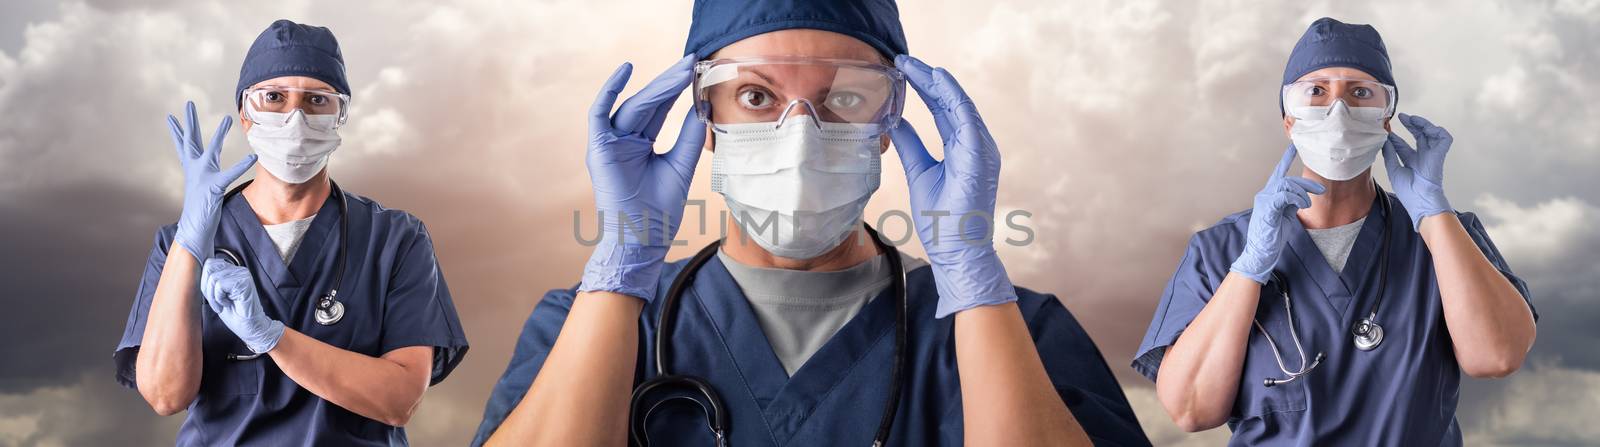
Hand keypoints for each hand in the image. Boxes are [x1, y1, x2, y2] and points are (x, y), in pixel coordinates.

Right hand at [169, 101, 256, 263]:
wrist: (194, 229)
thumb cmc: (201, 210)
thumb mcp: (206, 189)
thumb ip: (209, 178)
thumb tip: (210, 176)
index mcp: (193, 169)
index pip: (185, 146)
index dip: (179, 131)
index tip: (171, 117)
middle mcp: (195, 170)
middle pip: (191, 141)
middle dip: (190, 121)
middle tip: (188, 102)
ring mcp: (203, 178)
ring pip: (211, 151)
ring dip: (220, 135)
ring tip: (228, 119)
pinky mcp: (213, 188)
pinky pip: (230, 175)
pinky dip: (241, 165)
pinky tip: (253, 157)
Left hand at [200, 257, 283, 353]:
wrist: (250, 327)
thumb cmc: (234, 314)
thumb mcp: (216, 295)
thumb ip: (209, 281)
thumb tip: (195, 271)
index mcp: (232, 270)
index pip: (209, 263)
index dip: (205, 281)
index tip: (213, 296)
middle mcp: (239, 269)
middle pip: (209, 268)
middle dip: (207, 288)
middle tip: (216, 302)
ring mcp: (243, 275)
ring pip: (213, 278)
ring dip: (214, 296)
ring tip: (223, 305)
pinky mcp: (245, 282)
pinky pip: (220, 285)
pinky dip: (219, 298)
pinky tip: (228, 304)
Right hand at [580, 55, 707, 299]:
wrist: (643, 240)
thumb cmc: (658, 213)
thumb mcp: (681, 168)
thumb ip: (690, 139)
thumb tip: (702, 109)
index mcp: (642, 146)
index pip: (660, 110)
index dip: (677, 90)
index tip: (696, 70)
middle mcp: (624, 141)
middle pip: (648, 104)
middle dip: (670, 83)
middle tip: (691, 62)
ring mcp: (610, 145)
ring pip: (633, 106)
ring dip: (657, 88)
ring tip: (681, 71)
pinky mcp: (599, 149)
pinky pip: (599, 114)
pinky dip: (609, 91)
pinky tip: (626, 70)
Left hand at [889, 55, 1015, 317]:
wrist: (956, 252)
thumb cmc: (942, 220)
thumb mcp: (919, 172)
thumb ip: (910, 145)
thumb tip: (893, 121)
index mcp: (964, 149)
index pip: (944, 111)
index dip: (925, 90)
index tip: (903, 72)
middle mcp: (977, 145)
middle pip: (951, 104)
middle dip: (928, 80)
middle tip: (903, 60)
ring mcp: (982, 150)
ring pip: (959, 105)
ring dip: (937, 82)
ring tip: (914, 64)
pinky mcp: (980, 156)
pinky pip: (967, 118)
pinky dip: (952, 96)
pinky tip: (936, 79)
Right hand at [1230, 145, 1325, 283]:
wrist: (1260, 253)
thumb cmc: (1271, 236)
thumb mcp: (1285, 215)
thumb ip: (1290, 203)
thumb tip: (1302, 197)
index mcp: (1269, 195)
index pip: (1278, 172)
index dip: (1286, 158)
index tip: (1294, 146)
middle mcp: (1264, 194)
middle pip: (1288, 179)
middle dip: (1307, 183)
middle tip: (1321, 190)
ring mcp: (1264, 201)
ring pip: (1286, 185)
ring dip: (1303, 192)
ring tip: (1308, 204)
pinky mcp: (1267, 209)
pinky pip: (1283, 196)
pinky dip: (1296, 199)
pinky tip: (1303, 206)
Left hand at [1382, 113, 1452, 229]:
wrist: (1420, 199)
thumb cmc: (1408, 190)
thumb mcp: (1394, 170)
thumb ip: (1390, 154)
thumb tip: (1384, 141)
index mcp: (1411, 163)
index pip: (1403, 147)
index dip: (1395, 138)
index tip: (1386, 131)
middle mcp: (1422, 158)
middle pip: (1418, 137)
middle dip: (1411, 126)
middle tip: (1401, 117)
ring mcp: (1431, 155)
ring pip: (1430, 134)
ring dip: (1422, 125)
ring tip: (1411, 119)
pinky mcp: (1439, 154)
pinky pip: (1444, 138)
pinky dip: (1437, 130)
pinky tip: (1425, 127)